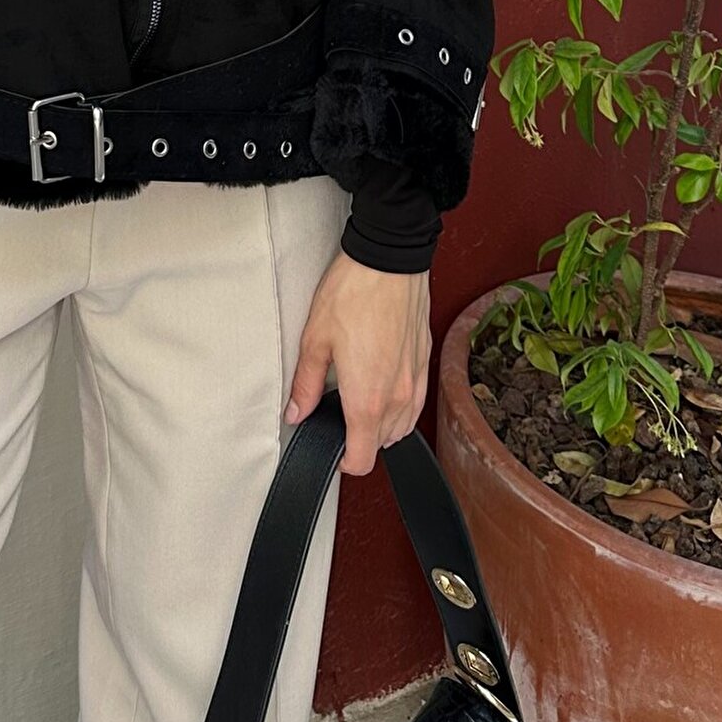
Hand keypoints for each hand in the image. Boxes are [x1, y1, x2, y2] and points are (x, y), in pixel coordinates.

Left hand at [283, 250, 430, 475]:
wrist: (389, 260)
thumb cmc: (353, 292)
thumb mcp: (315, 338)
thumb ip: (306, 384)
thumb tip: (296, 412)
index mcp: (367, 399)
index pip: (362, 459)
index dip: (344, 461)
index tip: (333, 449)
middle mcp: (397, 398)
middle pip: (382, 444)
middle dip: (360, 438)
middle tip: (338, 414)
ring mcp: (415, 381)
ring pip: (402, 426)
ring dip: (382, 425)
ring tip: (359, 399)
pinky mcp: (425, 363)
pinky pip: (416, 403)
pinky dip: (400, 406)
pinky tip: (382, 384)